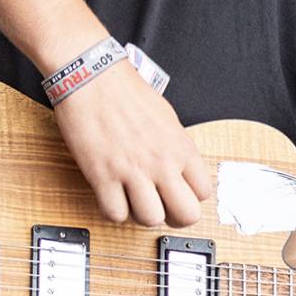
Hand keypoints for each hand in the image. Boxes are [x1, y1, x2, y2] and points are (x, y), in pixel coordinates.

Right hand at [52, 59, 211, 227]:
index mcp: (181, 147)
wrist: (91, 76)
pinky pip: (114, 214)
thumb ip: (175, 147)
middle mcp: (161, 162)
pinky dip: (112, 210)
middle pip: (186, 215)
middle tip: (161, 207)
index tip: (178, 194)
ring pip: (150, 219)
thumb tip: (178, 169)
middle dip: (174, 216)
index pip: (204, 192)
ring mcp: (133, 171)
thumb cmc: (125, 90)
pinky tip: (111, 195)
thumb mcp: (166, 117)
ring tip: (133, 199)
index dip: (190, 197)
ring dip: (140, 214)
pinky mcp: (103, 176)